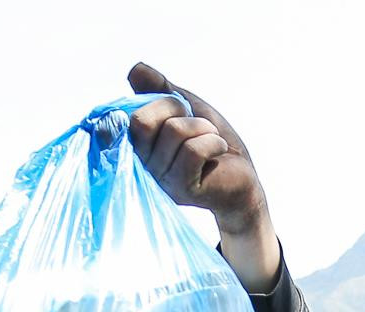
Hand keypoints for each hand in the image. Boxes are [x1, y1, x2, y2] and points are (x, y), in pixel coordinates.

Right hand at [123, 61, 279, 291]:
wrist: (242, 176)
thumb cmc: (212, 141)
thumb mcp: (186, 106)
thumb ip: (160, 88)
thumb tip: (135, 69)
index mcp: (136, 145)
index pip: (121, 115)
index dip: (154, 103)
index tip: (178, 111)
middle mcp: (140, 164)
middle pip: (141, 119)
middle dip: (176, 108)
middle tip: (196, 122)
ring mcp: (159, 179)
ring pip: (173, 131)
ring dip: (201, 127)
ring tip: (210, 139)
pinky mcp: (181, 188)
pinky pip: (193, 150)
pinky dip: (212, 142)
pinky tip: (218, 151)